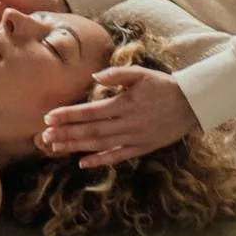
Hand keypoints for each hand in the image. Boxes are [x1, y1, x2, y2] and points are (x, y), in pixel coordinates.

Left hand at [39, 66, 196, 165]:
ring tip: (56, 147)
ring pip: (100, 145)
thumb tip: (95, 76)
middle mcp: (127, 124)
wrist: (191, 105)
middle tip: (44, 136)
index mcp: (125, 104)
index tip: (49, 117)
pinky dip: (100, 160)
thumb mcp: (141, 74)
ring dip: (76, 146)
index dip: (68, 115)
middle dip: (66, 133)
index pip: (91, 111)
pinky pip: (117, 156)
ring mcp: (134, 138)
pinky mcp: (141, 148)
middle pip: (91, 130)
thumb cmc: (163, 86)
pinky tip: (82, 162)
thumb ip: (117, 74)